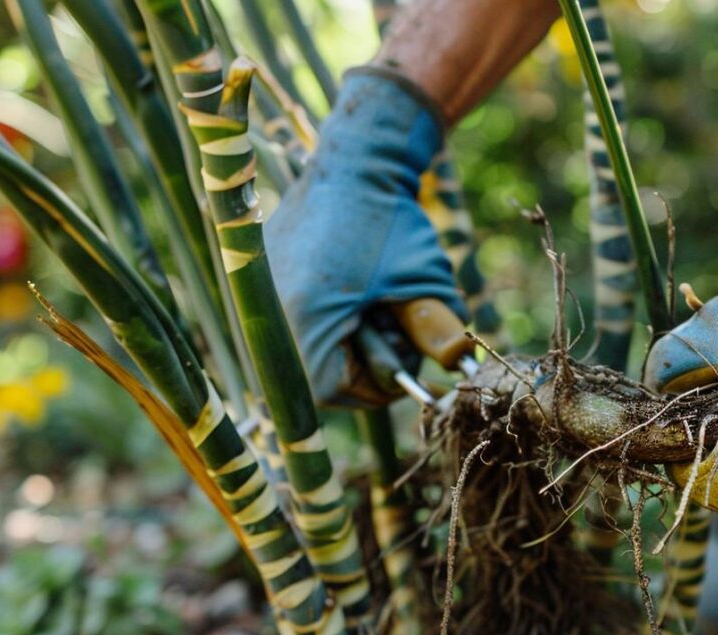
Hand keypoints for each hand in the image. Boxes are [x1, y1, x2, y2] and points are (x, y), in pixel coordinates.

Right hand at [266, 69, 466, 406]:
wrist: (354, 161)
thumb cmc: (391, 222)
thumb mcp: (425, 282)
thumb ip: (440, 332)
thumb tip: (460, 368)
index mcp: (307, 322)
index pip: (336, 390)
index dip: (378, 384)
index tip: (406, 366)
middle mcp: (270, 314)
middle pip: (319, 371)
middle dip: (364, 358)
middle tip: (393, 328)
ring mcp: (257, 294)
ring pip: (306, 346)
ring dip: (346, 337)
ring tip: (371, 301)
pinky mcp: (258, 276)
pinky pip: (291, 318)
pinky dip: (325, 314)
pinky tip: (349, 287)